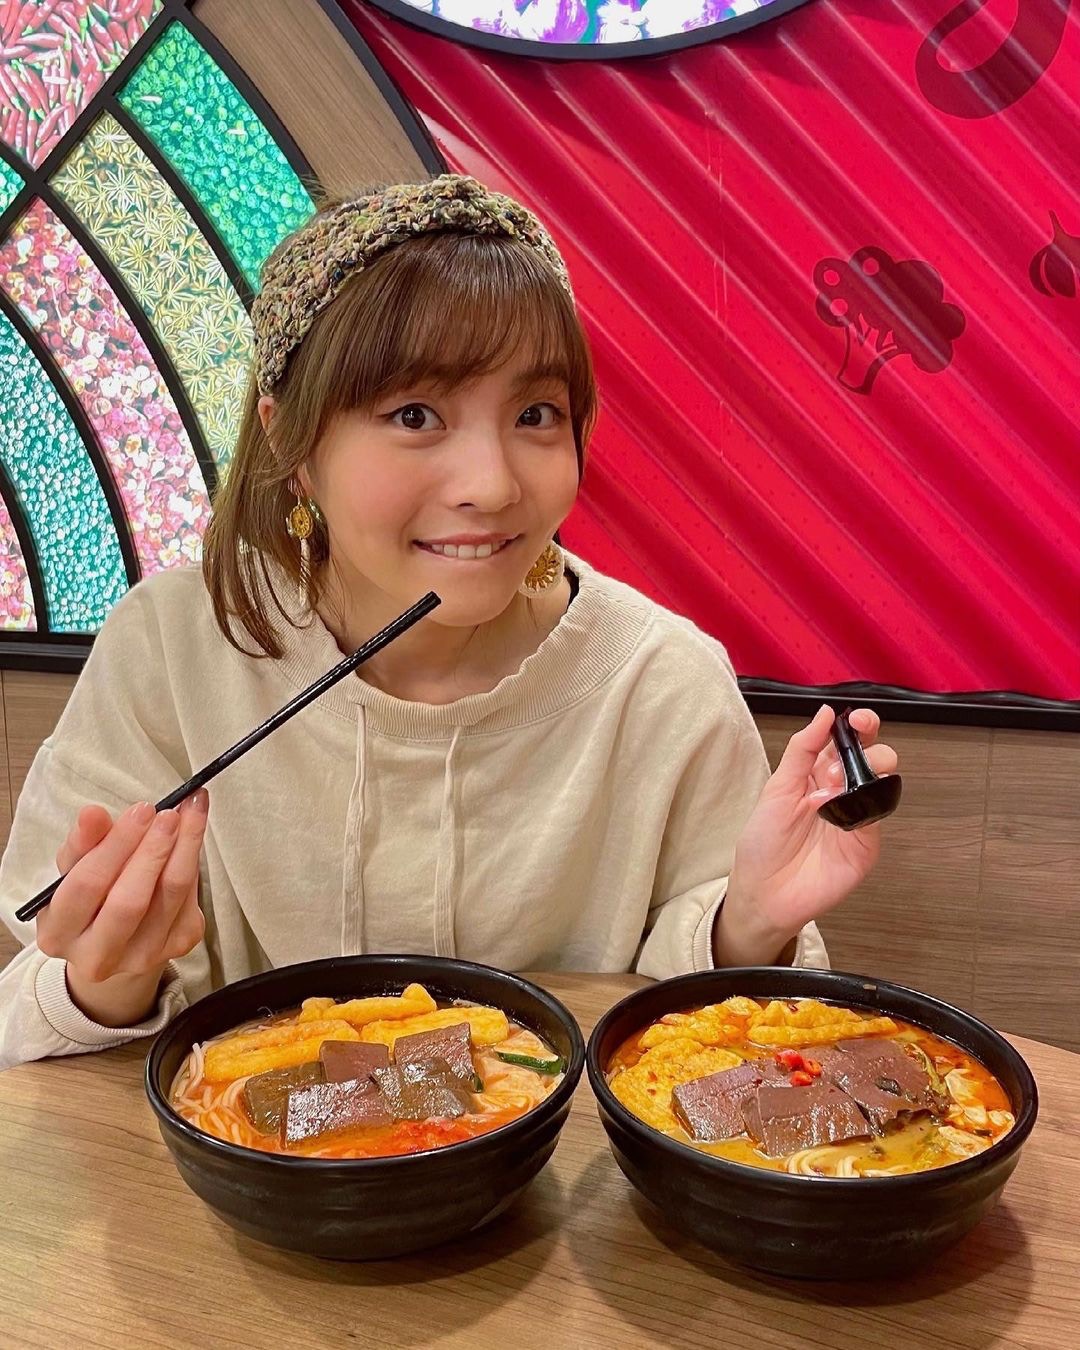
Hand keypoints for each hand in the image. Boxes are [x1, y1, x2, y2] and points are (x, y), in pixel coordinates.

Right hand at [36, 793, 208, 1025]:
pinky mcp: (175, 947)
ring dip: (185, 847)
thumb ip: (83, 842)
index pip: (87, 885)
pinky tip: (192, 835)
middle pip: (130, 901)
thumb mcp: (74, 869)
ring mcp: (140, 956)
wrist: (114, 941)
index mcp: (57, 934)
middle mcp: (97, 956)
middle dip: (153, 850)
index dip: (116, 845)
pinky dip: (192, 861)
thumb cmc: (89, 898)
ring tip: (191, 811)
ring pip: (169, 896)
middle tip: (169, 813)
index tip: (141, 810)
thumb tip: (93, 814)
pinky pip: (189, 899)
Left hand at [716, 707, 897, 964]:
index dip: (858, 726)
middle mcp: (841, 792)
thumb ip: (802, 750)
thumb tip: (825, 714)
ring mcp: (856, 816)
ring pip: (881, 782)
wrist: (764, 893)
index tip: (857, 719)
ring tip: (842, 780)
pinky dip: (870, 802)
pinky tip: (850, 802)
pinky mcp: (866, 843)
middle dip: (871, 743)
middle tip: (858, 739)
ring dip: (872, 769)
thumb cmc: (763, 843)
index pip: (846, 742)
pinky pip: (878, 814)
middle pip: (872, 757)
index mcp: (817, 774)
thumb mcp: (777, 789)